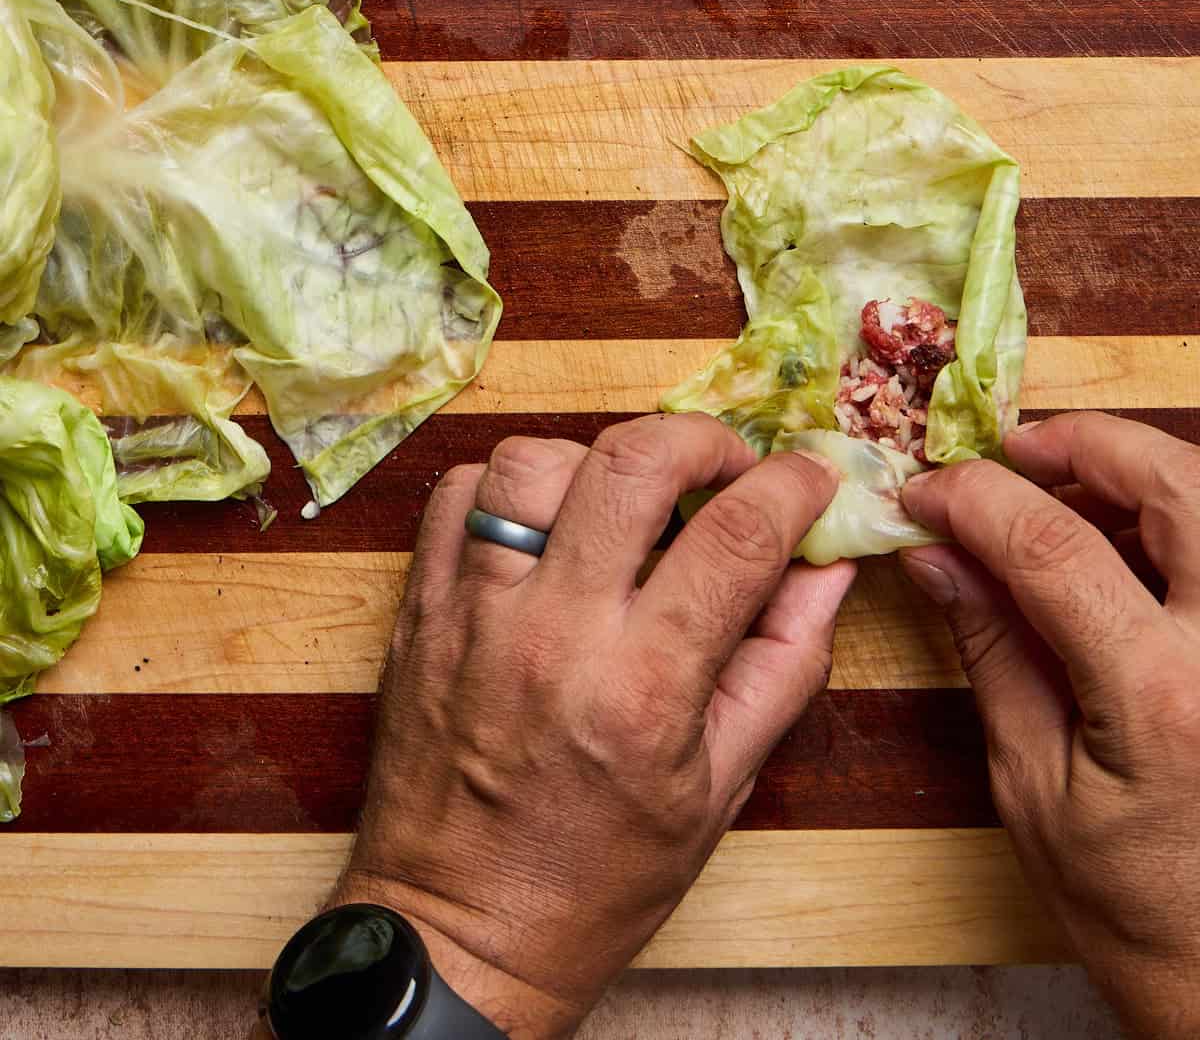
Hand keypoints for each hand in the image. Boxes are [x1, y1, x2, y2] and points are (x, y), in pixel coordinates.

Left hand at [334, 413, 851, 1038]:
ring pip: (535, 461)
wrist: (460, 933)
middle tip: (726, 466)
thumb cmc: (600, 876)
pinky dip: (511, 486)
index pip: (736, 536)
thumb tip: (830, 569)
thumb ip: (783, 666)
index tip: (809, 479)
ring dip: (598, 461)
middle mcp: (555, 633)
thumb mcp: (720, 789)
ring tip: (627, 501)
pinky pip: (457, 495)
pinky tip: (547, 522)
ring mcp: (475, 614)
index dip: (790, 486)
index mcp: (644, 688)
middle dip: (702, 439)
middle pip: (632, 462)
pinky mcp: (420, 610)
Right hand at [899, 412, 1199, 1039]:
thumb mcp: (1034, 788)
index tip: (926, 492)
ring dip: (1138, 473)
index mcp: (1163, 698)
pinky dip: (1175, 524)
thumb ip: (994, 652)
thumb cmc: (1133, 909)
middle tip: (1015, 451)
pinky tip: (1125, 544)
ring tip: (1063, 492)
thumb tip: (938, 553)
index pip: (1056, 544)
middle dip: (1087, 444)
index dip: (976, 498)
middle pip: (1177, 482)